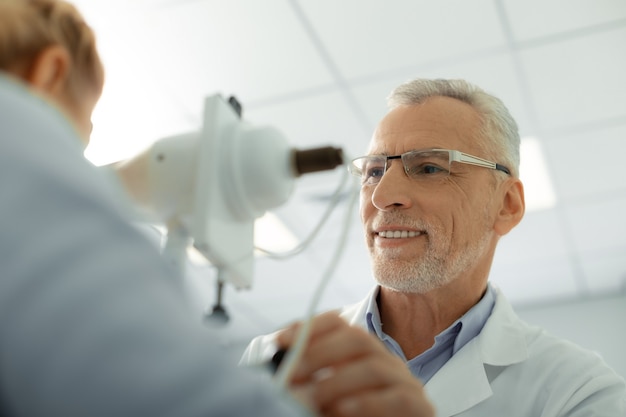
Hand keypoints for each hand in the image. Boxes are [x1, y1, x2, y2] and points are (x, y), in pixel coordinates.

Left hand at [277, 311, 434, 416]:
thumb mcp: (322, 397)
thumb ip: (306, 381)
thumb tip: (279, 364)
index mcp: (360, 352)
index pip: (338, 323)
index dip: (309, 327)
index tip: (280, 341)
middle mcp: (384, 360)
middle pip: (357, 338)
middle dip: (319, 353)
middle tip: (291, 373)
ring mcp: (404, 382)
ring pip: (374, 367)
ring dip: (337, 381)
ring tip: (313, 398)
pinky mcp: (419, 407)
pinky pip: (398, 398)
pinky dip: (367, 403)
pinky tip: (342, 409)